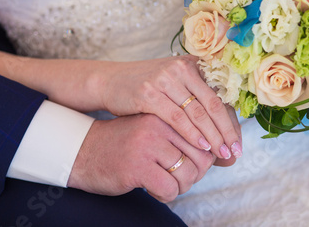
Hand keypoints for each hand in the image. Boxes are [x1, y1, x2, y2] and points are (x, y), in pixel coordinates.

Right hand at [67, 114, 215, 202]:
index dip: (211, 156)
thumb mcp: (155, 130)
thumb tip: (224, 156)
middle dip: (197, 174)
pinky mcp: (137, 166)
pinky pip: (170, 188)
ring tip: (168, 185)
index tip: (208, 165)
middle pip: (202, 156)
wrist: (84, 150)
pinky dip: (167, 195)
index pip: (205, 135)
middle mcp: (159, 125)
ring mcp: (147, 145)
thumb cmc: (125, 142)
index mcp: (166, 113)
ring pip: (188, 174)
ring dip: (182, 187)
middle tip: (183, 179)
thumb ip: (184, 136)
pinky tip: (155, 191)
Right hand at [97, 55, 242, 160]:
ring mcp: (165, 79)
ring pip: (198, 112)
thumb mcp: (176, 87)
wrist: (111, 81)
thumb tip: (227, 131)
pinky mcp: (149, 93)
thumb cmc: (149, 89)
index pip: (221, 96)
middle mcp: (182, 68)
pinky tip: (202, 146)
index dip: (232, 122)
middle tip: (236, 153)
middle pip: (214, 104)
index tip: (239, 144)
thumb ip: (199, 101)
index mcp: (193, 65)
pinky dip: (191, 133)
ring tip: (222, 154)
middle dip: (227, 132)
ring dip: (213, 136)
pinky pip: (177, 117)